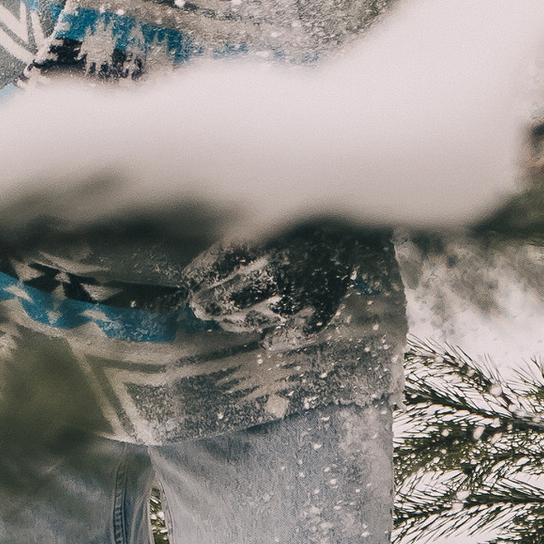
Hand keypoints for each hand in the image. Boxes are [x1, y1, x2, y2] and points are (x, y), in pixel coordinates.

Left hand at [181, 222, 364, 337]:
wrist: (355, 205)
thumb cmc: (304, 202)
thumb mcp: (267, 207)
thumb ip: (238, 228)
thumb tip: (201, 257)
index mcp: (264, 240)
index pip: (220, 266)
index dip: (200, 277)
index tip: (188, 283)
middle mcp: (282, 269)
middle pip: (235, 297)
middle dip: (212, 304)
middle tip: (199, 308)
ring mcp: (306, 291)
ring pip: (261, 316)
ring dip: (239, 322)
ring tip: (226, 320)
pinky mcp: (327, 302)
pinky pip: (303, 329)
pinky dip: (285, 337)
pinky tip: (268, 340)